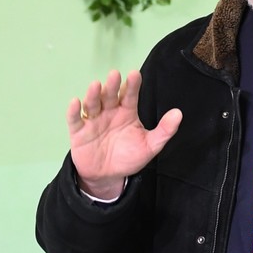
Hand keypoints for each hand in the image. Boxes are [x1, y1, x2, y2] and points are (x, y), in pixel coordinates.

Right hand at [66, 70, 181, 199]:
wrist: (108, 177)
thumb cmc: (128, 157)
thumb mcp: (150, 146)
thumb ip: (164, 131)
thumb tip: (178, 113)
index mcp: (126, 112)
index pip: (129, 95)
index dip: (132, 85)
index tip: (135, 74)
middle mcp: (109, 112)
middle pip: (110, 96)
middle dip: (112, 86)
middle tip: (114, 75)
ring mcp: (93, 120)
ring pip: (92, 104)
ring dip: (93, 95)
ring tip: (96, 86)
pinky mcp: (79, 132)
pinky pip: (74, 120)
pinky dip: (73, 111)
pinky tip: (75, 102)